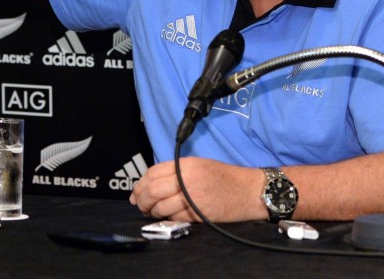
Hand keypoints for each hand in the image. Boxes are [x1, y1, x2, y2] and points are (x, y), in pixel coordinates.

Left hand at [129, 157, 265, 222]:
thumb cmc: (223, 177)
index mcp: (185, 165)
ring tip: (153, 212)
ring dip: (153, 212)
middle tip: (140, 205)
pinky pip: (175, 218)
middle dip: (142, 200)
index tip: (136, 193)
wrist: (248, 191)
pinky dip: (168, 218)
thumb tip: (150, 184)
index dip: (140, 184)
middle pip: (152, 190)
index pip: (152, 173)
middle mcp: (186, 179)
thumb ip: (174, 172)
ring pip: (161, 207)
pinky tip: (169, 216)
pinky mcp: (198, 214)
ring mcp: (192, 198)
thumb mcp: (197, 165)